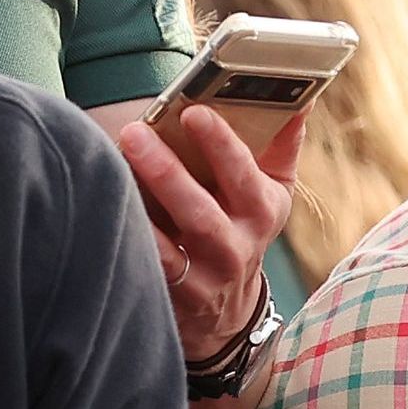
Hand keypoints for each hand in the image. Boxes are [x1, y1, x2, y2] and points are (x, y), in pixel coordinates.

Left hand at [111, 103, 307, 370]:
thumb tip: (304, 96)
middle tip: (134, 133)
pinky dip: (123, 239)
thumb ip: (284, 142)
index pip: (244, 174)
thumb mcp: (273, 190)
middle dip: (166, 172)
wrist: (227, 312)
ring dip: (136, 208)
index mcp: (262, 210)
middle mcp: (235, 247)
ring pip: (165, 247)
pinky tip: (102, 208)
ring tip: (110, 168)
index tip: (194, 111)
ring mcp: (202, 279)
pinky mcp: (169, 298)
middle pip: (199, 212)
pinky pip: (143, 268)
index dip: (221, 144)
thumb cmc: (245, 228)